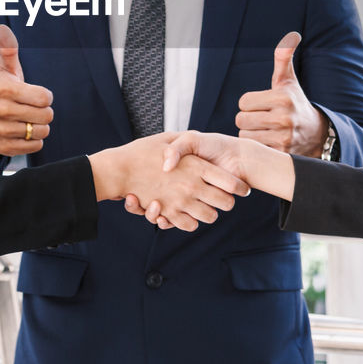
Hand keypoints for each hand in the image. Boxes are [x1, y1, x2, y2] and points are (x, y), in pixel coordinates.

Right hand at [0, 25, 53, 156]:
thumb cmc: (0, 90)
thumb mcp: (4, 69)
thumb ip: (8, 48)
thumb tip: (1, 28)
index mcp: (4, 89)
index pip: (45, 97)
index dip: (44, 96)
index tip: (35, 94)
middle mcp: (1, 111)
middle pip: (46, 115)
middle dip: (44, 112)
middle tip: (32, 108)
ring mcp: (1, 131)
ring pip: (42, 132)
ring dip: (40, 126)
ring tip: (28, 120)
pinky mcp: (4, 148)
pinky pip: (35, 146)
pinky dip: (34, 140)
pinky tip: (23, 132)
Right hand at [104, 133, 248, 231]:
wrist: (120, 169)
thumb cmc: (143, 151)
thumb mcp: (168, 138)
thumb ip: (185, 143)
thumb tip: (200, 150)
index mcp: (197, 166)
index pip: (231, 182)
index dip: (240, 187)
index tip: (242, 189)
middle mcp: (193, 186)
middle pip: (225, 203)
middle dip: (227, 202)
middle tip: (224, 199)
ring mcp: (182, 201)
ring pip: (210, 217)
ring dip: (210, 213)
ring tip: (206, 207)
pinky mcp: (169, 213)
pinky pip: (190, 225)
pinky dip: (191, 222)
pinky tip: (189, 214)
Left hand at [235, 32, 328, 156]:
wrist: (317, 134)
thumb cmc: (295, 103)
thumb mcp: (289, 81)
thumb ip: (283, 58)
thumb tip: (292, 35)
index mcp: (282, 97)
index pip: (243, 102)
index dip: (250, 104)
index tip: (263, 105)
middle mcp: (284, 117)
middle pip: (241, 119)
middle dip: (249, 119)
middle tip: (264, 119)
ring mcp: (283, 137)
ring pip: (245, 135)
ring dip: (252, 134)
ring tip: (267, 130)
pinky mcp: (281, 153)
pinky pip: (252, 149)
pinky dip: (257, 146)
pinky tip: (269, 141)